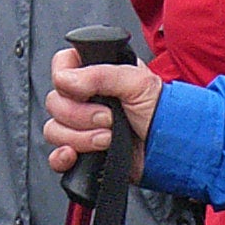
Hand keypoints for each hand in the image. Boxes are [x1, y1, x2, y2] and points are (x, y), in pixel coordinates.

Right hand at [42, 46, 159, 181]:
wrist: (170, 148)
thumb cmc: (161, 111)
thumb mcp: (136, 81)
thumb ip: (100, 74)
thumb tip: (65, 79)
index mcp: (95, 74)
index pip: (61, 67)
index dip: (65, 79)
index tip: (84, 91)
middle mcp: (85, 98)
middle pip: (55, 103)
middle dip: (80, 115)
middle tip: (108, 118)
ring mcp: (81, 126)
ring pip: (54, 129)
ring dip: (80, 137)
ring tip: (107, 139)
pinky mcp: (82, 152)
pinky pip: (56, 156)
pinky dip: (61, 157)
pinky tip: (75, 155)